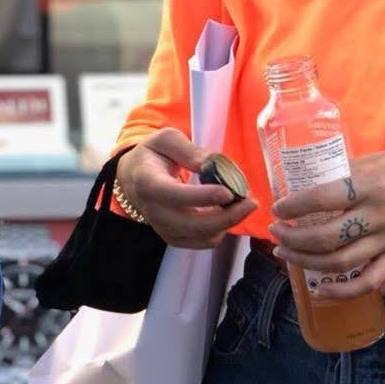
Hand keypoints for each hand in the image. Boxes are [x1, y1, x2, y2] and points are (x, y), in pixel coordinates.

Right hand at [117, 128, 257, 249]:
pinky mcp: (174, 239)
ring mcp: (163, 229)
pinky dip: (222, 230)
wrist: (133, 178)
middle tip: (250, 201)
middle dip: (227, 216)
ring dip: (228, 223)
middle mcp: (153, 211)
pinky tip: (228, 212)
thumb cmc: (153, 155)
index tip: (228, 192)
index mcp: (147, 182)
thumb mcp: (166, 140)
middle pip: (192, 225)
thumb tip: (214, 164)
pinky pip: (204, 242)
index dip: (202, 197)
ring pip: (202, 237)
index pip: (174, 195)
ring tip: (242, 203)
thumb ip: (189, 150)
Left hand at [269, 148, 384, 297]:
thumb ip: (348, 172)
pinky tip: (321, 289)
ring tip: (286, 253)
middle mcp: (377, 216)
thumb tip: (313, 182)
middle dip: (293, 238)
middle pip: (326, 237)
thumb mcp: (379, 159)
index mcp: (370, 186)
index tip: (278, 209)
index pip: (322, 199)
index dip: (294, 206)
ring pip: (340, 262)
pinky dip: (343, 291)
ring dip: (307, 261)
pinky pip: (368, 281)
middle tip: (275, 232)